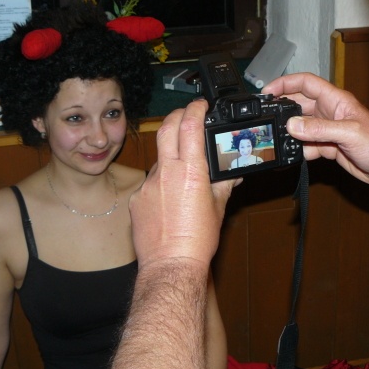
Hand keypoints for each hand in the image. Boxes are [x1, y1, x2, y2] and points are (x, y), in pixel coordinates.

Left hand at [129, 99, 235, 269]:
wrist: (170, 264)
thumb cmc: (197, 240)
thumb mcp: (218, 208)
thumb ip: (223, 184)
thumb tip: (231, 173)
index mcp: (190, 172)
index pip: (190, 127)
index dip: (195, 110)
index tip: (200, 105)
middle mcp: (166, 173)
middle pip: (166, 129)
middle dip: (176, 115)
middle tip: (185, 114)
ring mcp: (148, 185)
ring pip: (158, 158)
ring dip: (169, 154)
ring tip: (182, 169)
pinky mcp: (136, 199)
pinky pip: (148, 182)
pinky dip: (160, 182)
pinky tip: (168, 198)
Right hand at [263, 73, 368, 187]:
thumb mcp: (349, 133)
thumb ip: (320, 129)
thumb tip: (292, 125)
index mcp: (335, 100)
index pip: (305, 83)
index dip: (285, 83)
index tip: (267, 91)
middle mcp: (329, 112)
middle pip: (298, 105)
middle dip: (281, 109)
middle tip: (265, 118)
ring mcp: (327, 130)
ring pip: (300, 127)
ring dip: (288, 133)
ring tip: (274, 139)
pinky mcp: (328, 147)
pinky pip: (307, 146)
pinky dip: (297, 150)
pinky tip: (289, 155)